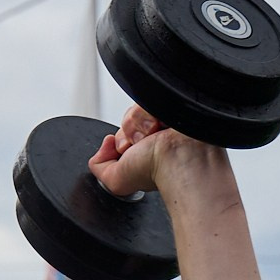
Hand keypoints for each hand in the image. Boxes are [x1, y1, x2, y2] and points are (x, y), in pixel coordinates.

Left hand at [87, 106, 203, 196]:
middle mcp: (156, 135)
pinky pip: (148, 99)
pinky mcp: (171, 103)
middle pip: (129, 118)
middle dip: (129, 130)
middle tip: (140, 143)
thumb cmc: (154, 170)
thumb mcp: (116, 181)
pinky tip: (159, 124)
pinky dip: (148, 111)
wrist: (179, 157)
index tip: (126, 150)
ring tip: (152, 134)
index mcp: (145, 152)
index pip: (124, 132)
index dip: (121, 140)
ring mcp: (165, 118)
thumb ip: (100, 167)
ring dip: (138, 122)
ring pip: (137, 108)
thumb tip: (104, 147)